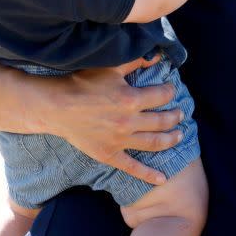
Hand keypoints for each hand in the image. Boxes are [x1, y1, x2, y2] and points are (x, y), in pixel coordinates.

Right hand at [36, 54, 182, 185]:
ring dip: (171, 139)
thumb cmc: (81, 83)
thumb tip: (157, 56)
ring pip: (154, 143)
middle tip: (180, 114)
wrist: (56, 107)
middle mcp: (129, 122)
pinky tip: (163, 179)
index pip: (162, 96)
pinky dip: (149, 174)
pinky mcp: (109, 154)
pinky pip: (133, 167)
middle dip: (175, 116)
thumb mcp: (110, 67)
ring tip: (179, 135)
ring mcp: (120, 141)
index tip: (171, 90)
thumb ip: (135, 61)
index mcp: (131, 99)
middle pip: (162, 121)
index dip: (170, 91)